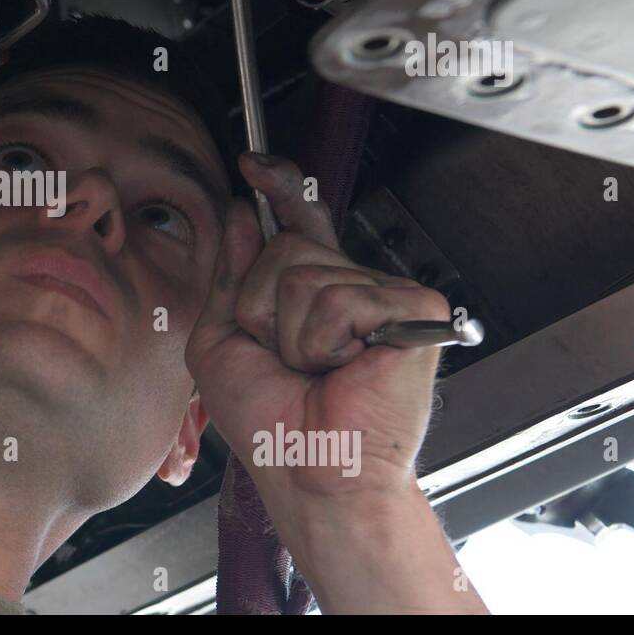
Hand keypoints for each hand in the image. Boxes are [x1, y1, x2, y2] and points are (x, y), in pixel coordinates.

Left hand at [186, 152, 449, 506]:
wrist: (307, 470)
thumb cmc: (268, 424)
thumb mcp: (220, 341)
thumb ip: (231, 275)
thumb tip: (245, 212)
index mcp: (309, 292)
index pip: (296, 220)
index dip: (279, 184)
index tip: (254, 163)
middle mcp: (348, 286)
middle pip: (286, 244)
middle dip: (261, 305)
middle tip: (284, 358)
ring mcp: (383, 295)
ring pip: (303, 270)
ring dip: (288, 331)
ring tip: (313, 370)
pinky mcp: (413, 309)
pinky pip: (338, 297)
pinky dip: (321, 341)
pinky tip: (342, 368)